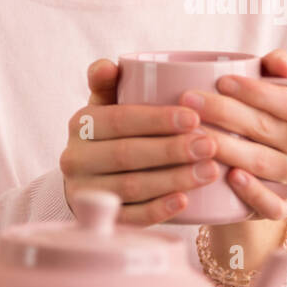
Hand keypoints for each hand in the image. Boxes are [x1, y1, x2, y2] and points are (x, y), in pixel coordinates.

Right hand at [59, 59, 221, 225]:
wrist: (90, 177)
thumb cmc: (112, 131)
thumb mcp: (106, 103)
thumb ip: (109, 80)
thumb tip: (110, 65)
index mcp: (80, 124)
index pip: (120, 120)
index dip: (157, 120)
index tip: (194, 118)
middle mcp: (75, 158)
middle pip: (127, 155)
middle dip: (172, 150)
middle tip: (210, 145)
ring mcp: (85, 192)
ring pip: (132, 187)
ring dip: (174, 179)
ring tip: (210, 171)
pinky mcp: (97, 221)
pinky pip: (129, 217)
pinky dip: (158, 210)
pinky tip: (185, 201)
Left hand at [178, 49, 286, 220]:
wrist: (252, 182)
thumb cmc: (252, 126)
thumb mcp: (262, 96)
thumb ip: (271, 71)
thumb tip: (279, 60)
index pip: (286, 101)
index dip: (255, 91)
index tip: (220, 81)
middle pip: (266, 128)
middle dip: (226, 112)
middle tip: (189, 100)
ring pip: (264, 163)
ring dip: (230, 149)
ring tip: (197, 137)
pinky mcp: (281, 207)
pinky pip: (272, 203)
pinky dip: (254, 191)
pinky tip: (231, 176)